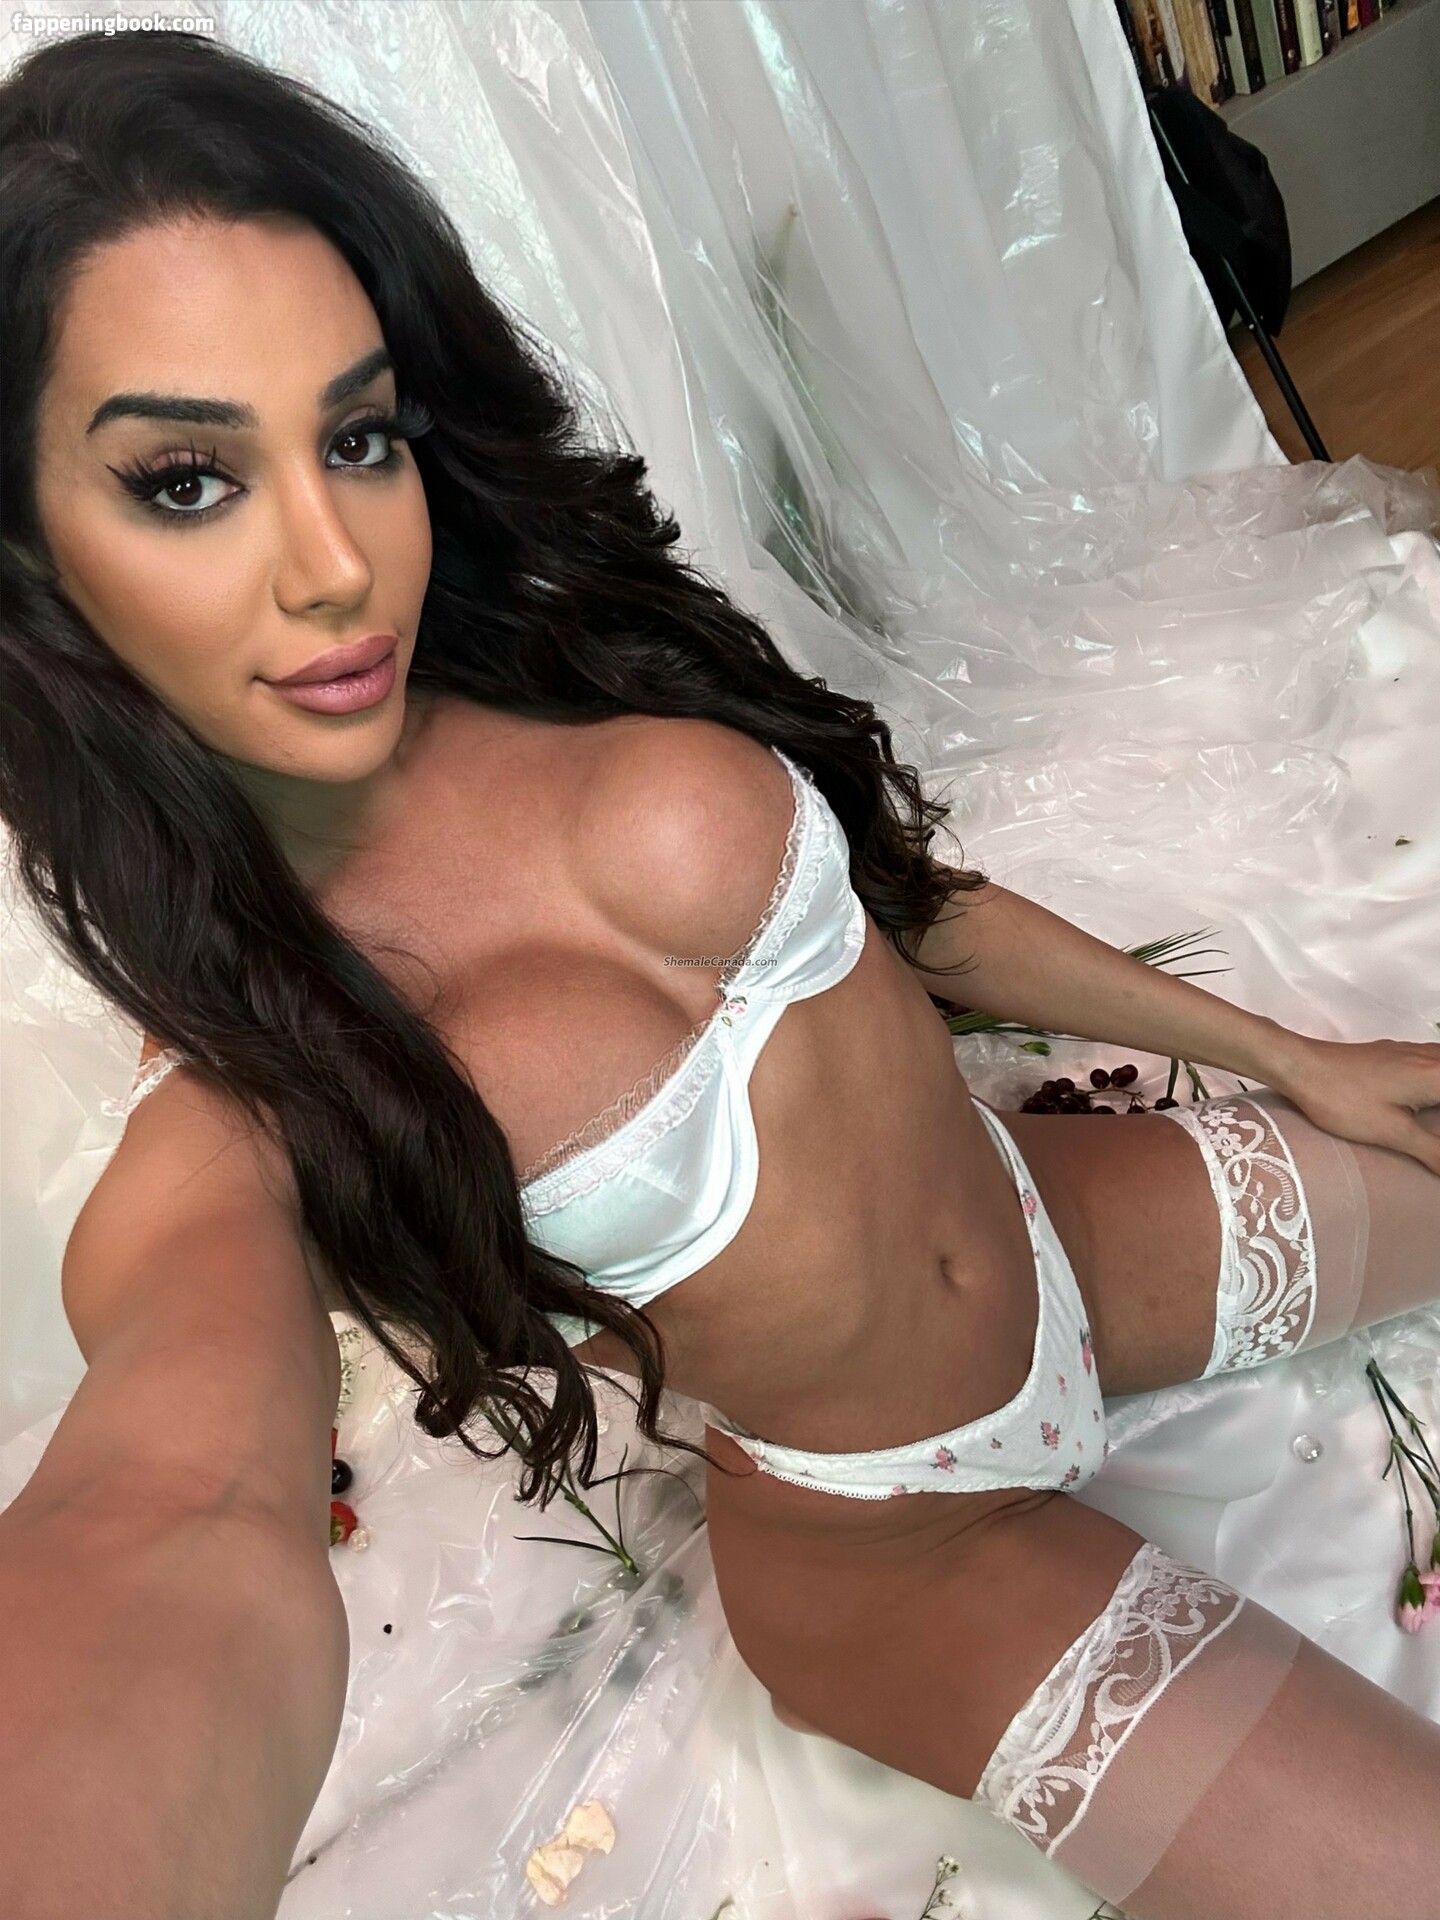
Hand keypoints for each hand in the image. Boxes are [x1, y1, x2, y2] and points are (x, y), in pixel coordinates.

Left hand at [1265, 1035, 1439, 1176]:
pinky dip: (1438, 1082)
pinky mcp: (1396, 1053)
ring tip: (1434, 1128)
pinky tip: (1428, 1102)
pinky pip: (1435, 1063)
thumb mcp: (1392, 1133)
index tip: (1439, 1144)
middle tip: (1436, 1138)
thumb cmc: (1342, 1100)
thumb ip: (1434, 1151)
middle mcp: (1432, 1057)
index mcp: (1437, 1075)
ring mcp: (1413, 1051)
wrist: (1299, 1066)